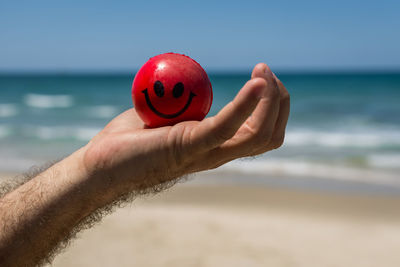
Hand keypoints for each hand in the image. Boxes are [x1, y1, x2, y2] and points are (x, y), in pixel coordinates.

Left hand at [82, 63, 289, 196]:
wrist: (101, 166)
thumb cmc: (129, 141)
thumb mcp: (165, 114)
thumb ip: (184, 102)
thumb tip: (189, 81)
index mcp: (214, 146)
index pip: (260, 132)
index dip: (272, 104)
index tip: (263, 73)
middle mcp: (217, 153)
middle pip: (269, 135)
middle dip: (280, 101)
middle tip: (266, 71)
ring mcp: (205, 153)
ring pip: (258, 134)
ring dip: (271, 100)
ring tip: (262, 72)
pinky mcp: (188, 147)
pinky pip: (227, 127)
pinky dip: (246, 104)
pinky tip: (257, 82)